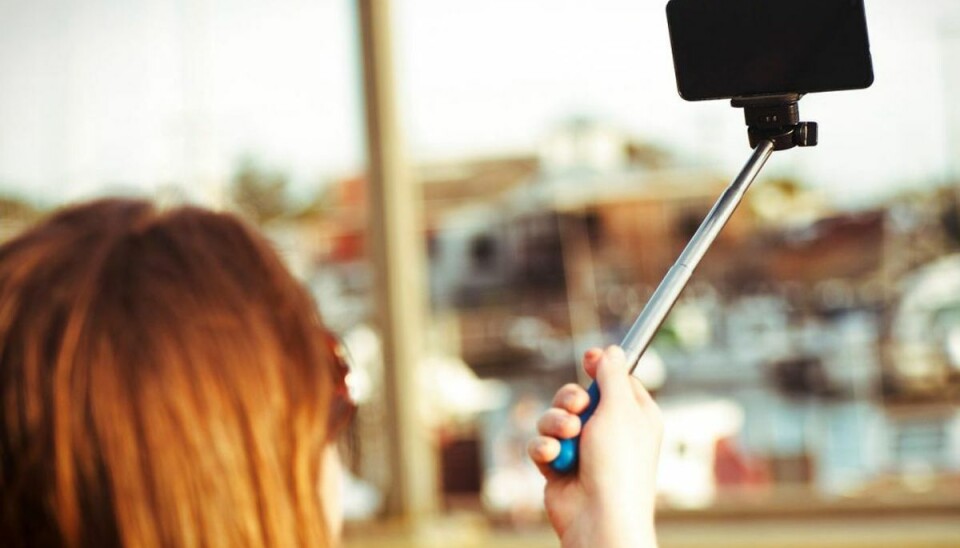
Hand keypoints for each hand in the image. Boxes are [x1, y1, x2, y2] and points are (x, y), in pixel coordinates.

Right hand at [528, 346, 662, 547]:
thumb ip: (612, 375)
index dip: (600, 368)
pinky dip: (545, 448)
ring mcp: (583, 450)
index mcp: (634, 416)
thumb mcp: (620, 409)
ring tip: (567, 438)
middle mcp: (609, 431)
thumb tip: (612, 350)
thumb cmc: (618, 465)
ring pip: (554, 418)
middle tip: (578, 407)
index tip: (589, 358)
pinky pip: (542, 444)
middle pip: (578, 395)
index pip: (616, 381)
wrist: (599, 517)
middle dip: (569, 399)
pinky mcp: (559, 467)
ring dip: (555, 424)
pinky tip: (554, 458)